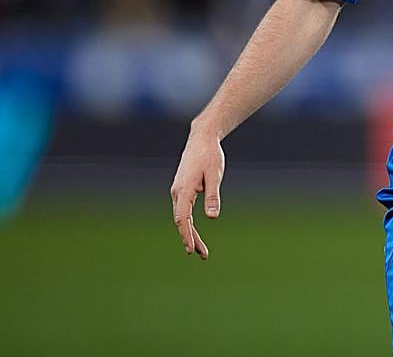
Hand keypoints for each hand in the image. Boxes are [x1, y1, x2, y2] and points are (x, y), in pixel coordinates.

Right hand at [169, 125, 225, 259]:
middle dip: (190, 239)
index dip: (187, 235)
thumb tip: (212, 217)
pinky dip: (189, 223)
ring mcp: (178, 191)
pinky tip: (195, 233)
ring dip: (190, 233)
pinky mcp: (183, 189)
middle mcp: (177, 192)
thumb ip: (212, 196)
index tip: (191, 249)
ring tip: (201, 250)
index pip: (182, 218)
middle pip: (181, 221)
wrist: (201, 138)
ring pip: (182, 217)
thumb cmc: (209, 155)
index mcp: (184, 189)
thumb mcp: (215, 175)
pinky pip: (184, 211)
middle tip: (201, 255)